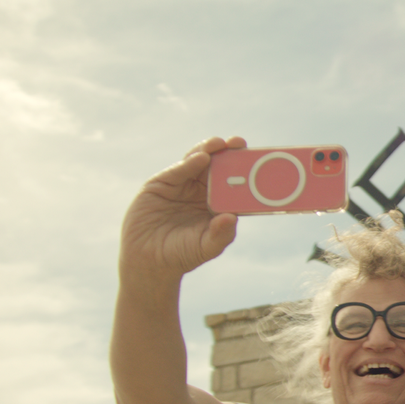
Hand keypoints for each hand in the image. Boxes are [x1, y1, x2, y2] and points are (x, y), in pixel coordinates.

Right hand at [119, 137, 246, 283]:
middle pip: (218, 166)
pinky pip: (178, 170)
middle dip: (229, 153)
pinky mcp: (161, 184)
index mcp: (218, 203)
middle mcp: (202, 191)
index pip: (235, 182)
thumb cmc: (182, 254)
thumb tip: (232, 218)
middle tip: (239, 143)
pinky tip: (201, 158)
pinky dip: (189, 163)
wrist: (147, 260)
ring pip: (198, 162)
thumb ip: (220, 235)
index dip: (245, 170)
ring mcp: (182, 185)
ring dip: (210, 151)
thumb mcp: (206, 247)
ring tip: (220, 144)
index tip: (257, 159)